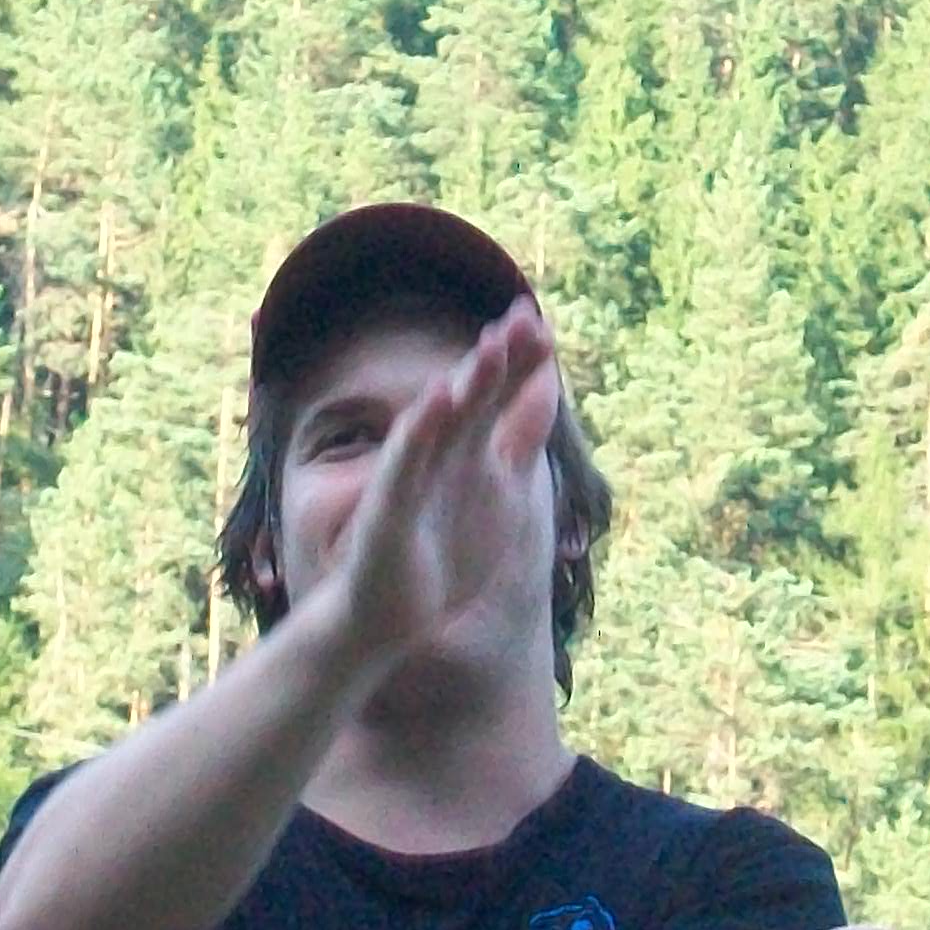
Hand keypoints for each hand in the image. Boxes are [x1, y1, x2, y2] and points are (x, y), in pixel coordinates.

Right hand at [308, 299, 564, 673]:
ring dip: (468, 383)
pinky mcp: (388, 509)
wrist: (381, 615)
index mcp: (467, 454)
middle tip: (525, 314)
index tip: (545, 325)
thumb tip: (548, 389)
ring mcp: (411, 478)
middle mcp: (439, 457)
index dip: (522, 364)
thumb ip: (518, 440)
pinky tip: (440, 398)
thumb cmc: (436, 553)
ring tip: (494, 346)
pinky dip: (422, 429)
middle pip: (474, 397)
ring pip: (442, 422)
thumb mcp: (497, 494)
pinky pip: (406, 463)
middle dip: (500, 358)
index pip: (499, 399)